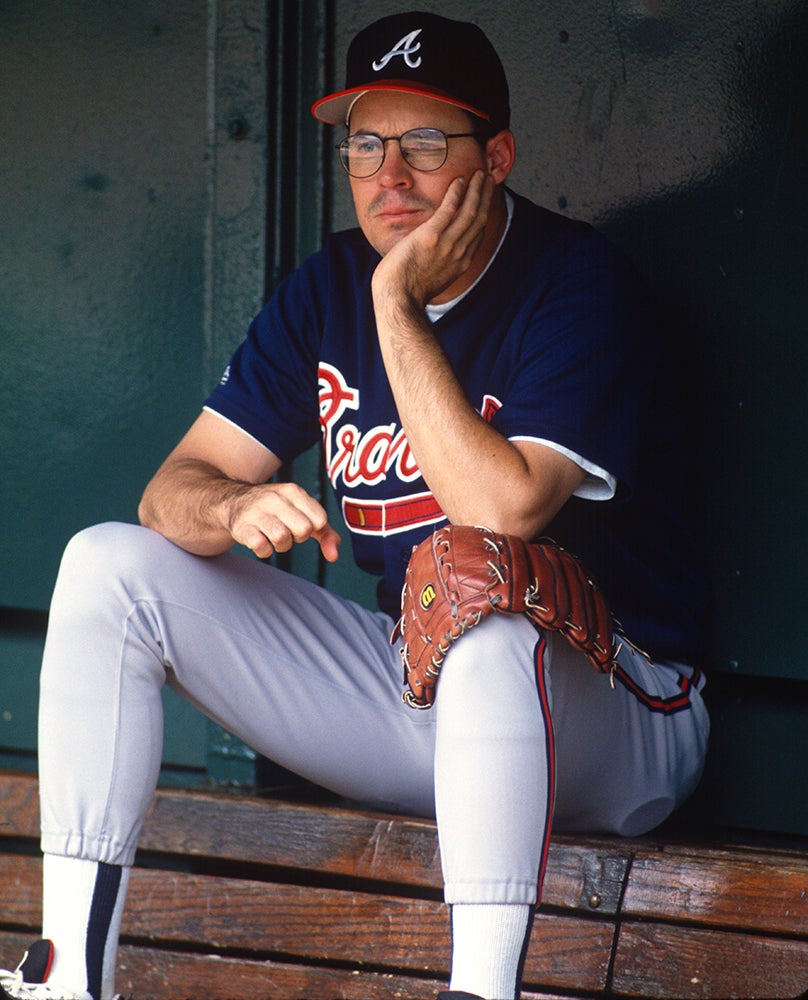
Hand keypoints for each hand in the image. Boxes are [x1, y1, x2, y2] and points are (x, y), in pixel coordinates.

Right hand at [226, 481, 340, 561]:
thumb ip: (325, 532)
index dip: (312, 528)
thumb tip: (334, 556)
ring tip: (273, 535)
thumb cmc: (276, 510)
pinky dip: (264, 550)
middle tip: (286, 530)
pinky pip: (262, 549)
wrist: (234, 502)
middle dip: (297, 537)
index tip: (300, 523)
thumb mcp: (302, 512)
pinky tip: (260, 539)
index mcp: (293, 491)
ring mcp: (256, 512)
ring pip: (283, 539)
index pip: (320, 519)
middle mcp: (275, 498)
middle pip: (304, 530)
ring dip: (281, 545)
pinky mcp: (242, 527)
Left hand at [372, 170, 494, 308]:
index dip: (483, 213)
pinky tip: (459, 181)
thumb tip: (434, 260)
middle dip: (484, 196)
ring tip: (478, 174)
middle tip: (486, 179)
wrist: (398, 300)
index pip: (478, 233)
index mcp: (461, 263)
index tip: (484, 200)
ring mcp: (446, 244)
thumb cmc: (407, 293)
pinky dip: (456, 194)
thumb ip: (439, 266)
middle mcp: (459, 252)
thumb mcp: (432, 281)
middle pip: (478, 218)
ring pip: (469, 211)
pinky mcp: (430, 237)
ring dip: (475, 189)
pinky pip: (448, 209)